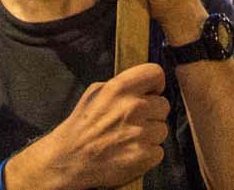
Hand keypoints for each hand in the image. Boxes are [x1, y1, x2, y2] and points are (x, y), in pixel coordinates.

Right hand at [13, 62, 167, 189]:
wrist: (69, 159)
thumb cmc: (81, 125)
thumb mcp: (95, 93)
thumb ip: (120, 86)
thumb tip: (141, 86)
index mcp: (120, 88)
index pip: (156, 73)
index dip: (155, 84)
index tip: (150, 93)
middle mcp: (133, 107)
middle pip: (164, 105)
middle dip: (152, 113)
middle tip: (135, 122)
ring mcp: (140, 133)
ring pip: (162, 129)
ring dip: (150, 135)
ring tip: (130, 139)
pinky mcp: (144, 155)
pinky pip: (159, 151)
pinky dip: (148, 154)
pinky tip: (131, 153)